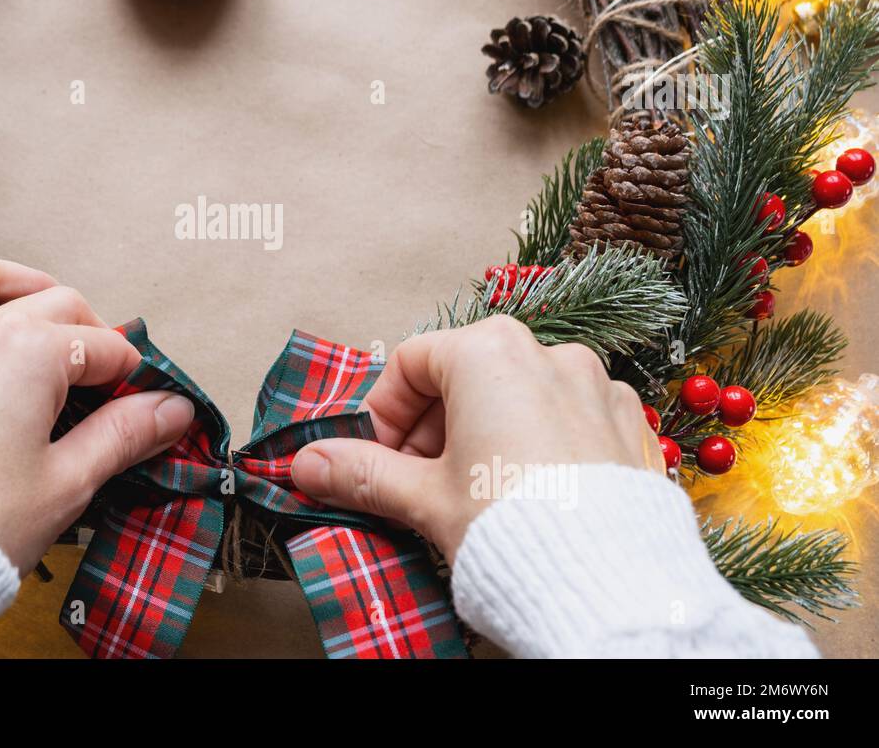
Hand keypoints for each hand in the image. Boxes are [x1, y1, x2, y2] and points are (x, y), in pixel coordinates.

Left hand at [0, 195, 196, 572]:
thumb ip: (123, 435)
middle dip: (87, 333)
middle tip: (102, 376)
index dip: (130, 378)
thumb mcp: (67, 484)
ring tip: (41, 295)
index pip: (101, 350)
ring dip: (16, 278)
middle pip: (51, 308)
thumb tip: (175, 410)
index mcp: (29, 356)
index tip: (143, 405)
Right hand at [290, 315, 661, 562]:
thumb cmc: (511, 527)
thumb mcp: (422, 497)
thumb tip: (308, 464)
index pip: (411, 362)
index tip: (379, 458)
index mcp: (490, 352)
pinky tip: (531, 494)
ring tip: (476, 494)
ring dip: (487, 434)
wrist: (608, 585)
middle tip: (419, 483)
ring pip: (521, 396)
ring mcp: (598, 387)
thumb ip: (362, 472)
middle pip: (467, 375)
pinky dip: (541, 444)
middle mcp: (549, 353)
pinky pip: (570, 419)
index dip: (384, 412)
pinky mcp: (630, 425)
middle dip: (433, 428)